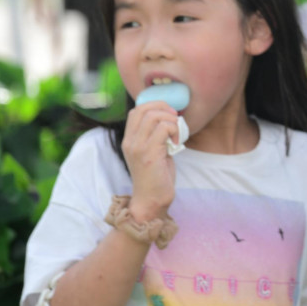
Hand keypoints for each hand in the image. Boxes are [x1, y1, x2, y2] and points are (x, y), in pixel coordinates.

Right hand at [121, 102, 179, 220]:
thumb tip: (170, 119)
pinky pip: (164, 128)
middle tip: (176, 121)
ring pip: (155, 116)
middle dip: (165, 109)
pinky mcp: (149, 154)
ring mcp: (137, 147)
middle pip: (144, 109)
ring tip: (177, 134)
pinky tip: (177, 143)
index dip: (155, 105)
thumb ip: (156, 135)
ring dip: (172, 121)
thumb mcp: (153, 151)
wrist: (152, 200)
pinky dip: (175, 131)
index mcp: (129, 140)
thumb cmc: (156, 177)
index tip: (169, 114)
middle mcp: (130, 141)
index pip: (137, 110)